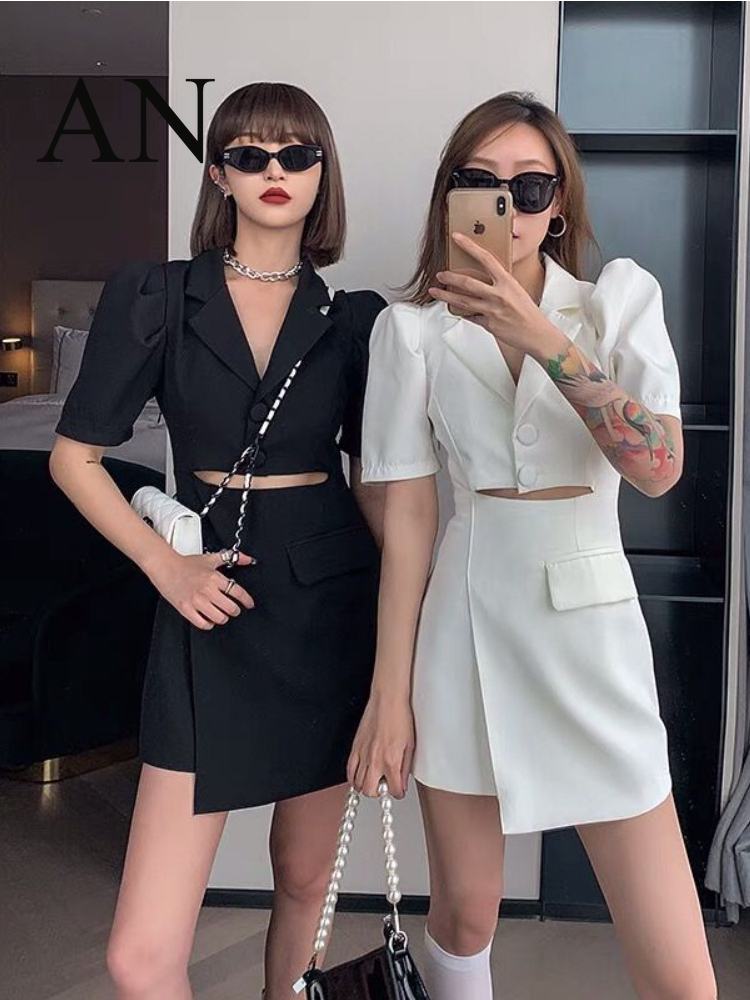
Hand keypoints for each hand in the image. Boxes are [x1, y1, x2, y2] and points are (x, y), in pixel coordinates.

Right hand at [147, 549, 255, 629]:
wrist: (165, 567)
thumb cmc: (187, 564)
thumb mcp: (211, 558)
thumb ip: (232, 558)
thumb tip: (247, 559)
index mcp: (215, 577)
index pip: (238, 592)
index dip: (247, 600)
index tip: (249, 604)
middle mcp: (207, 590)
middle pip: (231, 608)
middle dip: (234, 610)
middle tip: (232, 609)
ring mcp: (196, 601)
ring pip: (219, 618)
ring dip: (223, 618)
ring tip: (220, 613)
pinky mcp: (186, 609)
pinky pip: (203, 624)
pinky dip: (209, 624)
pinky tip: (208, 618)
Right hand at [347, 690, 414, 798]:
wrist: (387, 700)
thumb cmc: (400, 718)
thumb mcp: (410, 745)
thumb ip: (405, 768)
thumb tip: (402, 782)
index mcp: (391, 761)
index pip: (393, 790)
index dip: (398, 792)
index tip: (398, 790)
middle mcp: (375, 760)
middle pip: (371, 791)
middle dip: (379, 793)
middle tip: (384, 785)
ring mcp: (363, 754)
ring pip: (358, 783)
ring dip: (366, 785)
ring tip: (374, 780)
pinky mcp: (355, 747)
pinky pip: (349, 770)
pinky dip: (353, 777)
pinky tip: (360, 776)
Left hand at [429, 232, 560, 355]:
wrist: (537, 334)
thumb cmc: (528, 312)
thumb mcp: (516, 291)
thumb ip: (500, 284)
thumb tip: (484, 280)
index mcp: (507, 282)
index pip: (485, 258)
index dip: (469, 246)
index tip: (457, 238)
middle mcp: (498, 295)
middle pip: (467, 283)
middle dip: (450, 278)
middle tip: (440, 274)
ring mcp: (492, 310)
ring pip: (462, 301)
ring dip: (446, 296)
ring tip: (435, 291)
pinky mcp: (488, 324)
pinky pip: (470, 317)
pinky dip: (463, 313)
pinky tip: (457, 310)